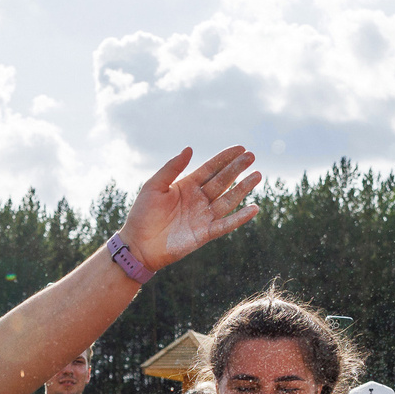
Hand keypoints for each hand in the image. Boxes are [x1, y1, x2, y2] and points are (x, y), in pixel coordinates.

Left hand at [118, 147, 261, 270]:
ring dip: (243, 188)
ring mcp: (203, 216)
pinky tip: (253, 208)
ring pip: (228, 200)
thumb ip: (172, 167)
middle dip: (237, 168)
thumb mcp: (154, 186)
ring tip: (257, 175)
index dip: (225, 158)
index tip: (241, 148)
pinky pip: (226, 225)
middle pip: (222, 181)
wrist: (138, 245)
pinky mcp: (205, 234)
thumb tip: (190, 148)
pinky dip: (239, 218)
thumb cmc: (142, 214)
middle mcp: (199, 199)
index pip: (211, 168)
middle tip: (252, 156)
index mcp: (187, 185)